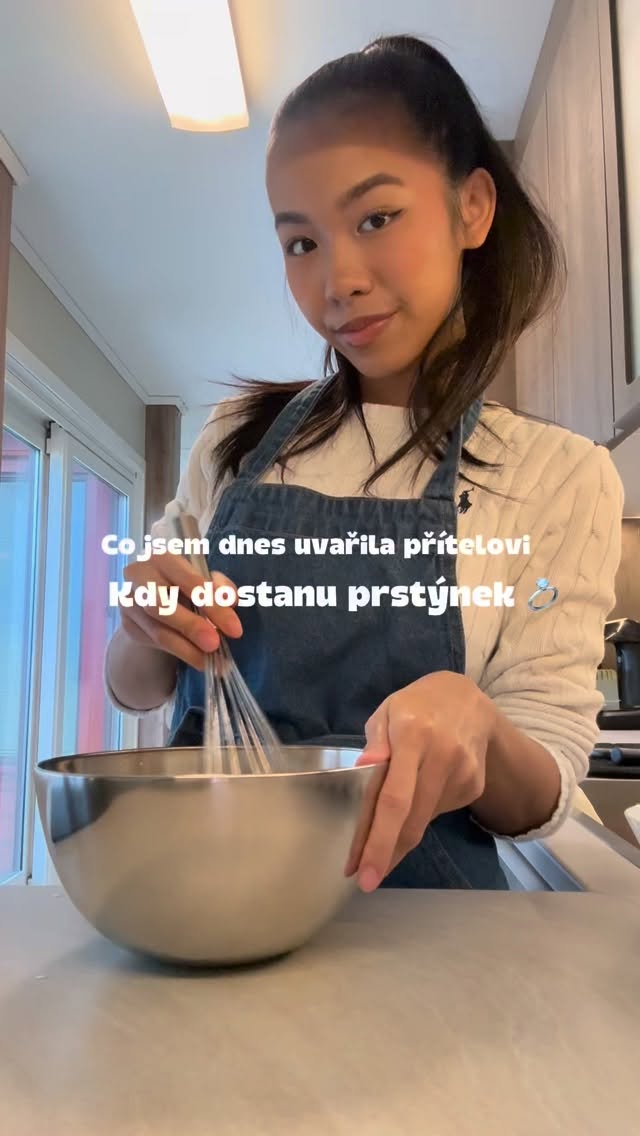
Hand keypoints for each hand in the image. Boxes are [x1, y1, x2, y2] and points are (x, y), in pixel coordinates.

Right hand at [118, 553, 242, 670]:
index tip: (234, 629)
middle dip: (191, 627)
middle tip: (215, 645)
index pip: (188, 580)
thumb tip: (230, 599)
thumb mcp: (207, 582)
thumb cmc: (187, 586)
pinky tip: (198, 661)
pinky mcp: (128, 624)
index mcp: (163, 558)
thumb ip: (220, 587)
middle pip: (162, 604)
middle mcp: (139, 575)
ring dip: (186, 648)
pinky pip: (154, 642)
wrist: (159, 600)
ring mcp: (129, 601)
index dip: (213, 605)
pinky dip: (179, 653)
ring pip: (157, 629)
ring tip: (209, 661)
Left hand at [345, 671, 496, 891]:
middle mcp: (442, 756)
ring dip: (400, 838)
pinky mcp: (474, 786)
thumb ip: (375, 744)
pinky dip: (420, 814)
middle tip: (366, 879)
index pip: (394, 798)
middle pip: (412, 820)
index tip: (360, 870)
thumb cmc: (417, 706)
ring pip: (425, 821)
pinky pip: (438, 811)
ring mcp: (463, 774)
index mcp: (413, 735)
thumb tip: (361, 771)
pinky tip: (418, 793)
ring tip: (383, 841)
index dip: (377, 838)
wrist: (470, 702)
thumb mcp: (388, 712)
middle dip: (387, 855)